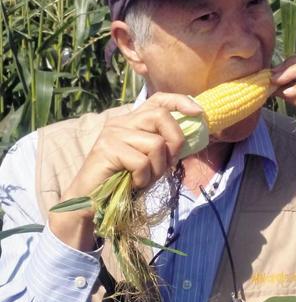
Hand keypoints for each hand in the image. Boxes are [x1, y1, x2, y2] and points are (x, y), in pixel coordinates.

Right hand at [49, 93, 201, 249]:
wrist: (92, 202)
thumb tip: (192, 137)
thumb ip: (165, 147)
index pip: (158, 99)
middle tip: (166, 164)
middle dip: (174, 141)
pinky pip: (141, 161)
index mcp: (132, 121)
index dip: (180, 102)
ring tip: (143, 178)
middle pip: (161, 116)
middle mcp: (121, 121)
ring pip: (156, 143)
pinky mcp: (107, 148)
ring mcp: (113, 133)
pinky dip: (143, 178)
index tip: (198, 112)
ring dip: (157, 168)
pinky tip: (133, 184)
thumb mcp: (151, 161)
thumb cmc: (124, 182)